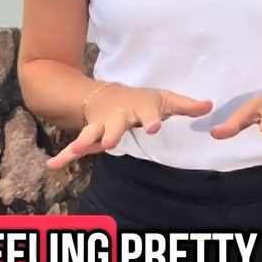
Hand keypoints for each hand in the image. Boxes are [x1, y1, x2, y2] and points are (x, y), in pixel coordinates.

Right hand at [46, 85, 212, 169]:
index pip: (148, 113)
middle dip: (113, 132)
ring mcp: (101, 126)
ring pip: (92, 134)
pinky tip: (51, 166)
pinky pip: (75, 147)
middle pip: (116, 125)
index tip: (154, 126)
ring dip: (85, 141)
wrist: (107, 94)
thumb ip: (185, 106)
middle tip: (110, 142)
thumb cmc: (141, 100)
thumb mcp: (164, 99)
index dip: (151, 118)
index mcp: (139, 108)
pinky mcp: (90, 135)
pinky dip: (63, 156)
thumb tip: (210, 106)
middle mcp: (118, 117)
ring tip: (77, 149)